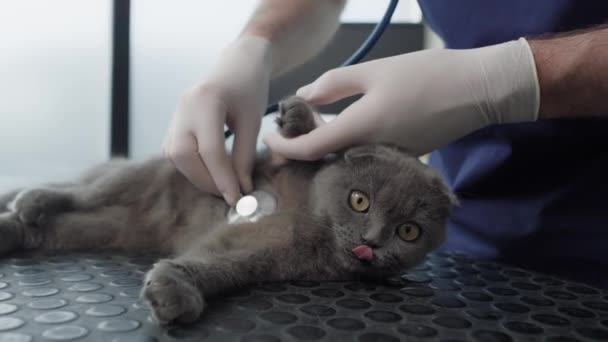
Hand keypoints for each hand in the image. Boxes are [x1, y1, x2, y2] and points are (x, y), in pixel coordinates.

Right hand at [163, 36, 270, 204]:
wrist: (238, 62)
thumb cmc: (250, 87)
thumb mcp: (252, 121)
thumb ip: (245, 155)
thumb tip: (242, 188)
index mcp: (205, 102)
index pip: (210, 150)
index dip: (223, 178)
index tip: (237, 198)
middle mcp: (184, 108)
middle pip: (183, 155)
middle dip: (205, 180)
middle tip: (228, 194)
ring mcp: (175, 113)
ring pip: (174, 156)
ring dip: (196, 175)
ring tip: (220, 184)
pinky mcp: (174, 120)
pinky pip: (173, 150)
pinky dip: (189, 165)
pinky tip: (209, 171)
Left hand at [264, 38, 538, 159]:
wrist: (478, 91)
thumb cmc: (427, 75)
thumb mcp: (375, 71)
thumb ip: (335, 84)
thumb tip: (304, 96)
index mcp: (361, 129)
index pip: (310, 150)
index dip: (283, 148)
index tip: (267, 141)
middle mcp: (371, 153)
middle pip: (324, 159)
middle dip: (299, 149)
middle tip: (284, 132)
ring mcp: (387, 159)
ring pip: (343, 159)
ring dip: (322, 147)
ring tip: (309, 125)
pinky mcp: (400, 157)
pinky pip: (362, 157)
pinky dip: (345, 146)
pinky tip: (340, 127)